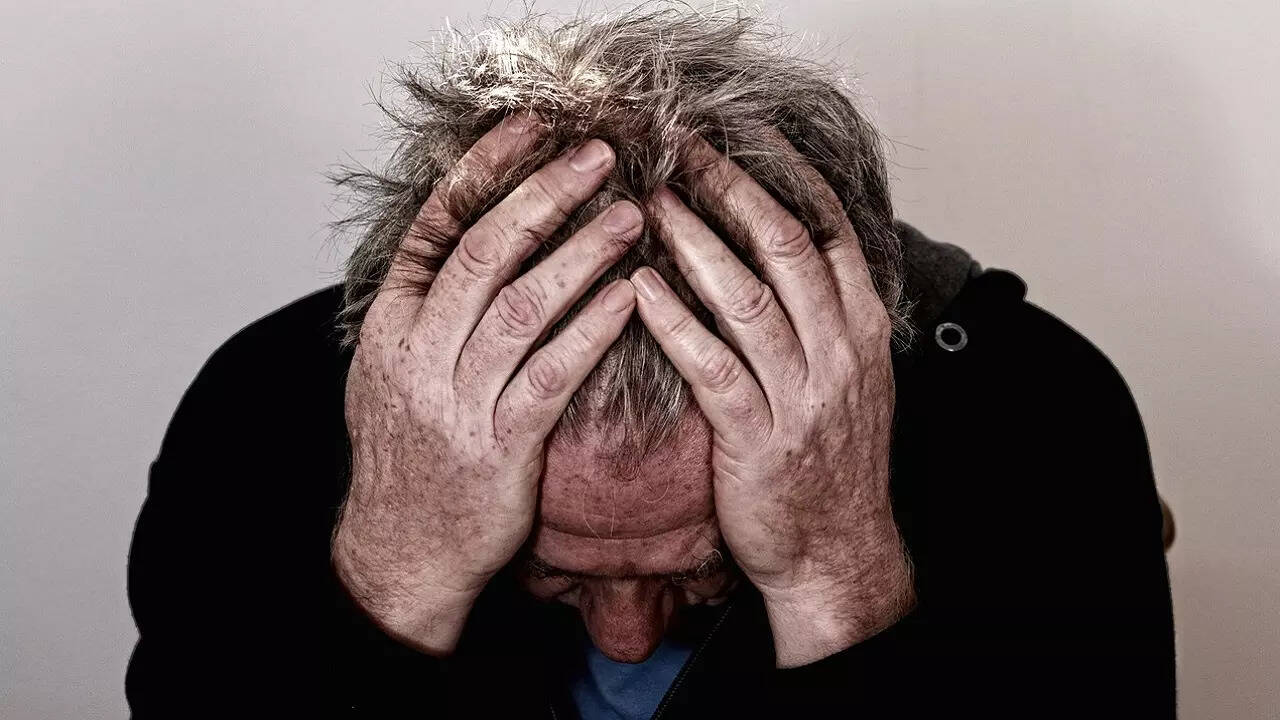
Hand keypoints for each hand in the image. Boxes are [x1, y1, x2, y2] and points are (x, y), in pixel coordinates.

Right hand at [334, 112, 642, 654]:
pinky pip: (553, 374)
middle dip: (544, 195)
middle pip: (484, 252)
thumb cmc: (410, 455)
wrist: (403, 550)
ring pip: (523, 306)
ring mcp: (458, 399)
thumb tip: (464, 236)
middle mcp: (418, 353)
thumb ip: (424, 307)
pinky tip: (632, 297)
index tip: (530, 127)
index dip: (484, 170)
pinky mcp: (502, 444)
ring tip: (631, 216)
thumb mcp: (390, 372)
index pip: (435, 226)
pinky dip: (594, 331)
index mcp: (391, 325)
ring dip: (582, 254)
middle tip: (599, 156)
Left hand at [631, 133, 915, 666]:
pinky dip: (675, 322)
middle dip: (733, 190)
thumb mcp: (850, 377)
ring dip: (695, 242)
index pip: (830, 231)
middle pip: (786, 248)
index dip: (785, 177)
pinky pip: (713, 366)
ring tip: (650, 202)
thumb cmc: (829, 459)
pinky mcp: (757, 438)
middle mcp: (839, 352)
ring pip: (748, 298)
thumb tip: (783, 247)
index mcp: (863, 330)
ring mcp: (802, 395)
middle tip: (683, 149)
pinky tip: (638, 288)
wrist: (836, 549)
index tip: (743, 136)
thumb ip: (825, 313)